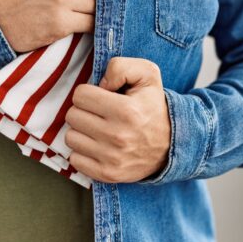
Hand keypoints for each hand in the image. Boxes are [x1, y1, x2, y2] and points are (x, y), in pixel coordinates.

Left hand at [65, 57, 171, 183]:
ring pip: (70, 137)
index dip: (89, 93)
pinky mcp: (107, 174)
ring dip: (81, 131)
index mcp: (126, 110)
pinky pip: (75, 159)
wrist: (172, 144)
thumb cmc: (153, 106)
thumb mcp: (147, 74)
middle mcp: (118, 136)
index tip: (101, 98)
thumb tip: (99, 84)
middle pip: (72, 116)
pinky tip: (97, 146)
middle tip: (99, 113)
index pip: (80, 95)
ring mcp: (112, 158)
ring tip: (98, 129)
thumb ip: (120, 67)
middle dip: (83, 111)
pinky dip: (83, 152)